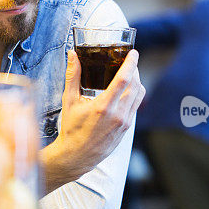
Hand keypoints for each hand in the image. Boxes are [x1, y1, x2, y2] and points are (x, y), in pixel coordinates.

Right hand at [40, 49, 144, 192]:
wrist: (77, 155)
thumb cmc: (71, 130)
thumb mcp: (69, 101)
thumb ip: (73, 76)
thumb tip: (73, 56)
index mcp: (103, 106)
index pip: (124, 79)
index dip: (131, 63)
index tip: (134, 53)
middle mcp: (117, 114)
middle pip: (135, 85)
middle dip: (134, 70)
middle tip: (129, 61)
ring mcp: (124, 122)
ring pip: (139, 95)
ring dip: (136, 82)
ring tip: (129, 74)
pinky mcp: (127, 128)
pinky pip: (135, 106)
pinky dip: (134, 94)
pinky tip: (125, 91)